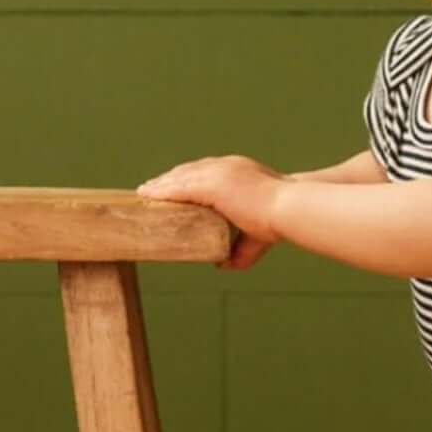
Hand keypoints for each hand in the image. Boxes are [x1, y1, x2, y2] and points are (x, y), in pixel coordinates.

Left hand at [134, 155, 286, 271]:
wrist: (287, 210)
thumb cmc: (278, 220)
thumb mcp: (256, 236)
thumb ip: (240, 251)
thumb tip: (222, 265)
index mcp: (238, 170)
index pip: (206, 171)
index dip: (187, 178)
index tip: (173, 184)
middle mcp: (227, 166)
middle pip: (189, 170)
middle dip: (170, 178)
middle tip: (151, 188)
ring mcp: (219, 172)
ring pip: (181, 176)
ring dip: (161, 184)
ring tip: (145, 192)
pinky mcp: (212, 183)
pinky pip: (180, 186)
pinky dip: (163, 190)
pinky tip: (149, 195)